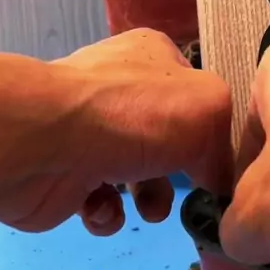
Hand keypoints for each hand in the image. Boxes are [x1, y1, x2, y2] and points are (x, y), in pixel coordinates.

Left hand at [0, 29, 230, 234]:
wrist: (45, 142)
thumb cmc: (135, 115)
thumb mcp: (209, 110)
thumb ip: (224, 142)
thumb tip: (219, 178)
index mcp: (155, 57)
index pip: (197, 94)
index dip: (211, 131)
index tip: (219, 164)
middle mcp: (122, 88)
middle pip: (168, 139)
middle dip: (181, 173)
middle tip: (189, 193)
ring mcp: (91, 129)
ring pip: (137, 174)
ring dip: (150, 199)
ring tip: (147, 210)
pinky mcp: (67, 170)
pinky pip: (101, 200)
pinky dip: (108, 212)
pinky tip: (103, 207)